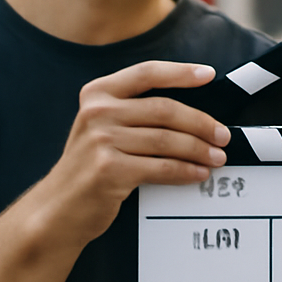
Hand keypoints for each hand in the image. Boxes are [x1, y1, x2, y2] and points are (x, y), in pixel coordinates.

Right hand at [36, 62, 230, 245]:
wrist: (57, 209)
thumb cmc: (89, 167)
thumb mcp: (101, 128)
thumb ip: (134, 112)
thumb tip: (192, 114)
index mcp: (98, 93)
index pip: (147, 73)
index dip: (181, 72)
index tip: (208, 75)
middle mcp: (97, 112)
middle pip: (165, 109)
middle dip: (201, 123)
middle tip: (223, 135)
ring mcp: (101, 140)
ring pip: (168, 140)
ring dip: (199, 150)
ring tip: (217, 157)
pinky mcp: (109, 169)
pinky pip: (162, 167)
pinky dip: (186, 171)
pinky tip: (199, 174)